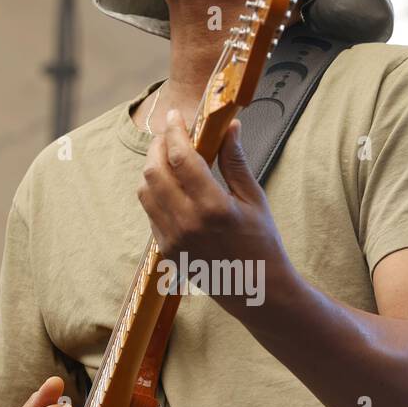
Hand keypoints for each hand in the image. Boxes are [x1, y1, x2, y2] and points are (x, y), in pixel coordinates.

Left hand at [136, 109, 288, 310]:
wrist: (256, 291)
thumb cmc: (262, 242)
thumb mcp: (254, 199)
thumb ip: (235, 161)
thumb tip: (230, 126)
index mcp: (213, 207)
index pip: (181, 158)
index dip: (175, 132)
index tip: (175, 116)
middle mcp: (187, 223)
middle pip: (154, 171)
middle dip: (158, 146)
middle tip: (170, 133)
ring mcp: (172, 239)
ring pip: (145, 191)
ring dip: (153, 167)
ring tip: (168, 155)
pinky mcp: (165, 250)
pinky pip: (150, 211)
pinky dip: (155, 191)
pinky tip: (170, 183)